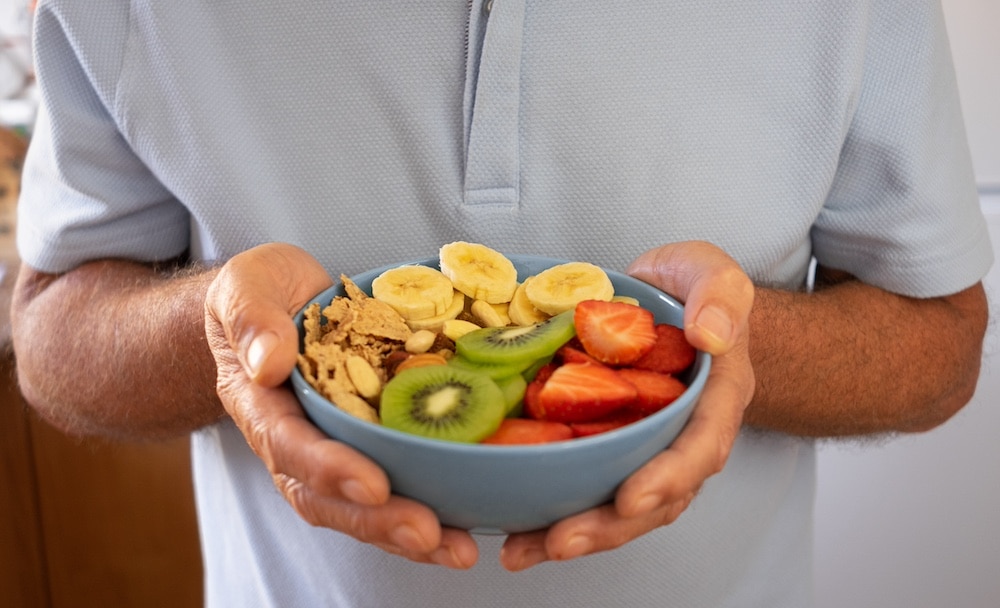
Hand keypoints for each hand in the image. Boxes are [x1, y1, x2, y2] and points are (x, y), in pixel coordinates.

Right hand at [203, 243, 478, 568]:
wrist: (280, 299)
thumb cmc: (262, 290)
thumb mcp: (246, 284)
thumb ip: (251, 318)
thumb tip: (267, 362)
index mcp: (262, 406)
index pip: (291, 446)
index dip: (331, 469)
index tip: (373, 483)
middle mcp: (295, 440)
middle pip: (329, 496)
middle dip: (378, 520)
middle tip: (426, 532)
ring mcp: (332, 448)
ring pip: (362, 506)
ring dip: (406, 532)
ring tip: (456, 548)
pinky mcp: (368, 443)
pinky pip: (393, 484)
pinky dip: (427, 508)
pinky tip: (466, 526)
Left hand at [499, 240, 754, 570]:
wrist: (671, 297)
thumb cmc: (694, 287)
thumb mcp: (713, 273)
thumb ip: (721, 296)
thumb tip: (711, 335)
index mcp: (713, 402)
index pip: (699, 449)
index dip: (667, 479)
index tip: (630, 501)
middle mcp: (681, 437)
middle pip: (656, 498)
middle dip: (609, 526)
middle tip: (559, 541)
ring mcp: (644, 447)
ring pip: (618, 506)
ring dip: (574, 533)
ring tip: (523, 552)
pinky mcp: (608, 445)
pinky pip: (587, 484)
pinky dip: (552, 509)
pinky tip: (512, 528)